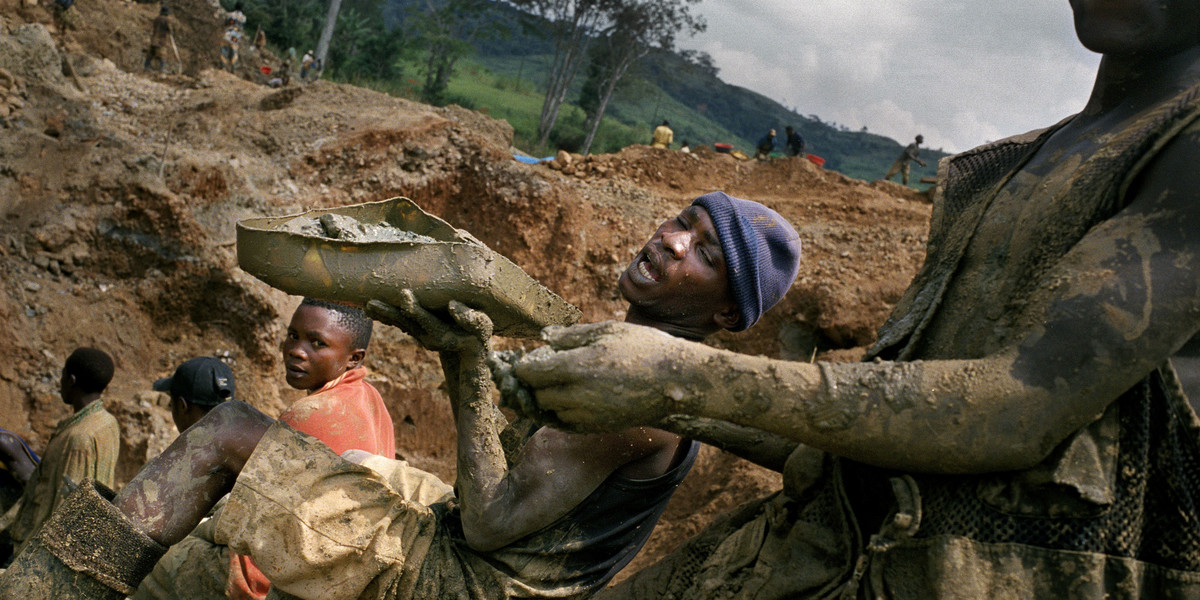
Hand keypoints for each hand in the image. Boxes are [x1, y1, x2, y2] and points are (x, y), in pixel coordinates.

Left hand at [366, 290, 491, 352]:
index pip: (426, 320)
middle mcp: (428, 337)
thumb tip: (453, 306)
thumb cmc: (479, 337)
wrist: (469, 355)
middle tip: (371, 303)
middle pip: (407, 322)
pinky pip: (400, 323)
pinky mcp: (418, 332)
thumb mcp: (482, 328)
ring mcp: (421, 336)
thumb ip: (471, 319)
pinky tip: (372, 309)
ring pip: (400, 323)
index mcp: (443, 334)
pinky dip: (386, 316)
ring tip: (367, 305)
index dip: (415, 308)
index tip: (405, 294)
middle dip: (389, 312)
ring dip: (383, 314)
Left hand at [511, 321, 714, 431]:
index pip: (527, 372)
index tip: (529, 355)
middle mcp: (575, 396)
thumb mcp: (607, 331)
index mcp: (575, 367)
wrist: (676, 383)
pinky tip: (569, 397)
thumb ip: (570, 336)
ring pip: (546, 410)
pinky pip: (564, 423)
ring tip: (556, 380)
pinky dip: (559, 411)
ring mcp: (585, 416)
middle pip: (534, 393)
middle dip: (531, 382)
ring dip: (544, 397)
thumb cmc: (644, 349)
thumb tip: (542, 338)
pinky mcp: (595, 427)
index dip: (522, 363)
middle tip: (539, 367)